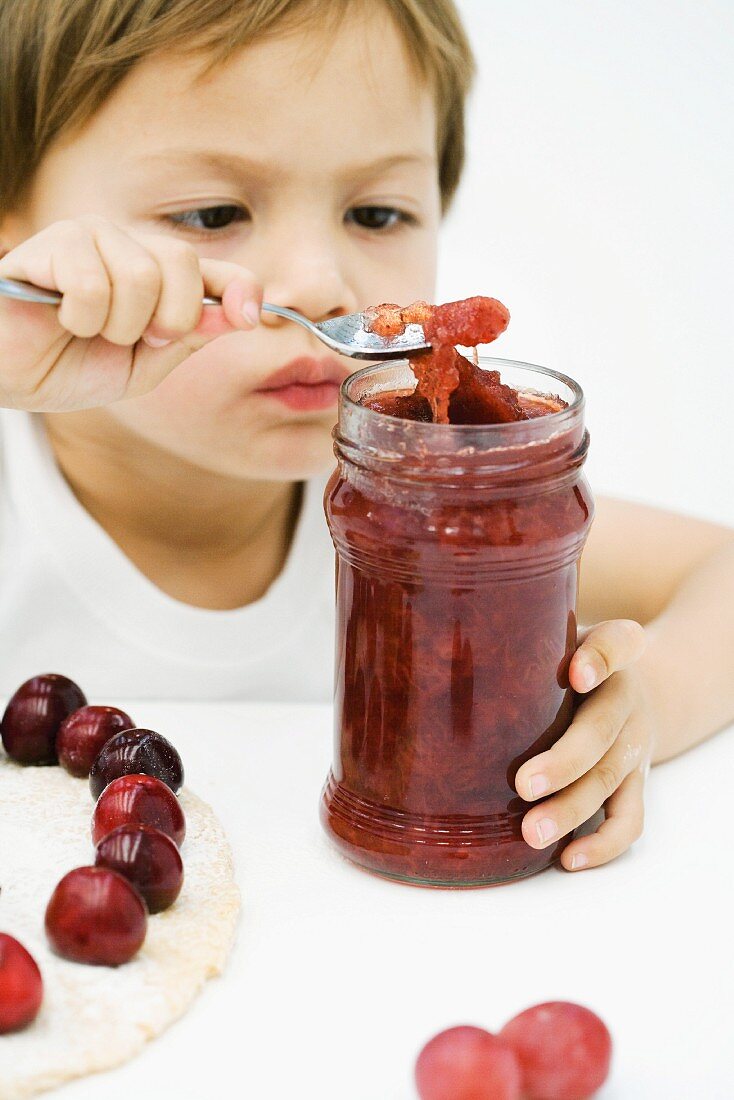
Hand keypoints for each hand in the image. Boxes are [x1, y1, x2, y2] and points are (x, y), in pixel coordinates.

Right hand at [0, 215, 261, 411]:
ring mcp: (93, 236)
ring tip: (88, 330)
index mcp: (160, 276)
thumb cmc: (72, 366)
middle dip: (168, 318)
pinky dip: (81, 318)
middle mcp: (131, 246)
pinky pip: (94, 284)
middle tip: (132, 339)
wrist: (12, 375)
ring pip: (142, 276)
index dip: (241, 288)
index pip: (217, 269)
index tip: (251, 317)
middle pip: (184, 262)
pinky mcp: (55, 241)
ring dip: (117, 325)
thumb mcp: (145, 365)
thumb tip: (237, 313)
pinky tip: (60, 318)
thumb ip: (190, 337)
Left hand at [515, 620, 655, 870]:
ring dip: (571, 809)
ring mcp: (635, 741)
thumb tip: (412, 657)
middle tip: (523, 784)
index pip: (617, 642)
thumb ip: (509, 640)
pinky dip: (603, 844)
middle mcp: (627, 695)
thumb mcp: (549, 639)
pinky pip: (629, 819)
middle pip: (603, 729)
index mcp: (610, 652)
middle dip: (565, 761)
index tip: (577, 673)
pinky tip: (568, 858)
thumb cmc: (563, 664)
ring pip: (609, 779)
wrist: (630, 690)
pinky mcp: (636, 781)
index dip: (601, 658)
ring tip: (531, 832)